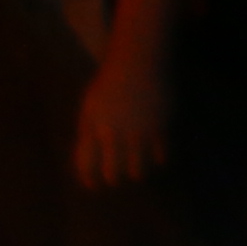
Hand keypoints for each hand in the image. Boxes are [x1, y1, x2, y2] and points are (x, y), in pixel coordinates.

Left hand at [74, 40, 173, 191]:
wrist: (138, 60)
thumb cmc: (111, 84)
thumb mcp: (91, 106)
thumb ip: (87, 132)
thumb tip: (85, 160)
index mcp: (95, 126)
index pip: (87, 163)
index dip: (89, 179)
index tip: (93, 185)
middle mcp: (116, 132)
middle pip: (113, 173)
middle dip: (113, 177)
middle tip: (116, 175)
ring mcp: (139, 131)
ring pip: (138, 171)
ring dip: (136, 172)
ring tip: (136, 168)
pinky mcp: (161, 126)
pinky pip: (161, 157)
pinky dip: (157, 159)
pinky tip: (154, 154)